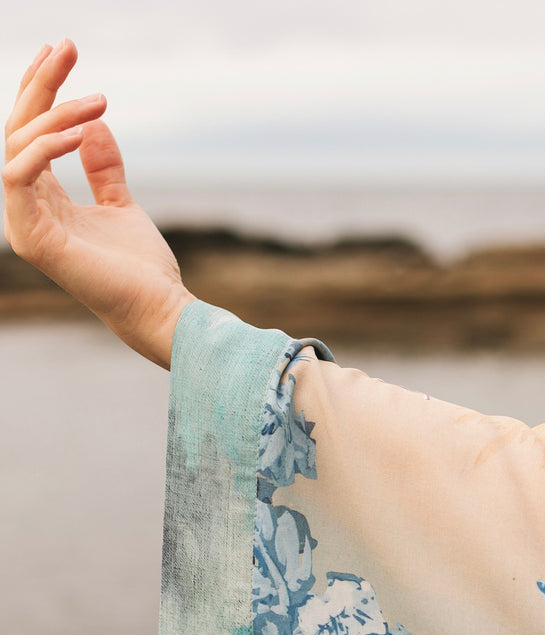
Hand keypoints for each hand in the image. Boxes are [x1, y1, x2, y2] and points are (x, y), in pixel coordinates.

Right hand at [3, 40, 194, 367]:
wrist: (159, 307)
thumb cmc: (142, 266)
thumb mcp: (122, 203)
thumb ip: (103, 166)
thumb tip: (92, 123)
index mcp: (44, 199)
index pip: (29, 133)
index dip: (40, 89)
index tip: (63, 50)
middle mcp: (27, 208)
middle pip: (17, 130)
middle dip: (40, 84)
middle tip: (68, 48)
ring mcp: (26, 224)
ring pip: (17, 146)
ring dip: (53, 114)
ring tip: (97, 100)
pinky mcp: (33, 238)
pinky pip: (20, 176)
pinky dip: (46, 147)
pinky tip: (80, 131)